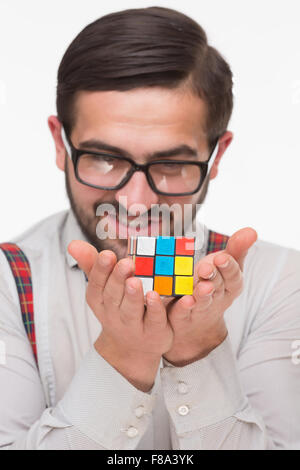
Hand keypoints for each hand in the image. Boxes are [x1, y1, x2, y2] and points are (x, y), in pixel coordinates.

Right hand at [68, 240, 172, 390]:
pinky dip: (156, 308)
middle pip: (113, 297)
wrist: (133, 347)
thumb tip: (72, 244)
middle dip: (118, 280)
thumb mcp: (104, 287)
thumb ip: (92, 264)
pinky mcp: (154, 332)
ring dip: (133, 296)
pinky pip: (155, 320)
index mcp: (100, 301)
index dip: (101, 270)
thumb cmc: (118, 307)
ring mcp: (134, 325)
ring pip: (132, 311)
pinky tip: (157, 296)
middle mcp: (114, 315)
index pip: (97, 285)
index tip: (107, 254)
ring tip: (135, 281)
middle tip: (126, 263)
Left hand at [162, 227, 257, 365]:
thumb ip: (236, 249)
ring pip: (203, 301)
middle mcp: (217, 297)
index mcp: (230, 284)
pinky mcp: (183, 316)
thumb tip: (252, 231)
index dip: (228, 267)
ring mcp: (200, 308)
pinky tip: (183, 300)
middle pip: (217, 287)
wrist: (200, 320)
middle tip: (206, 268)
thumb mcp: (226, 265)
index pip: (233, 275)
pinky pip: (183, 312)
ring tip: (201, 287)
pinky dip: (183, 307)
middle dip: (213, 277)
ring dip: (202, 294)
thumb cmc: (216, 284)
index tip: (221, 258)